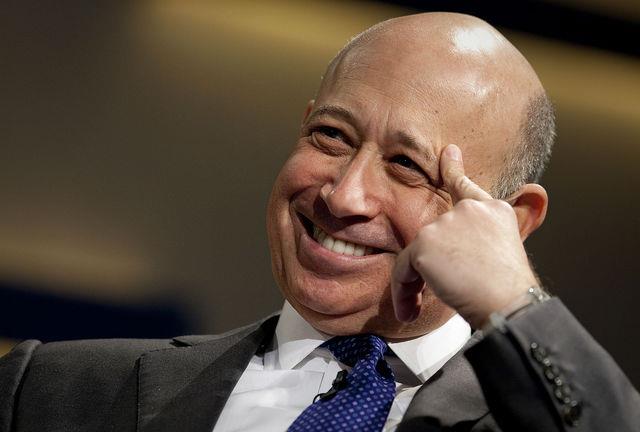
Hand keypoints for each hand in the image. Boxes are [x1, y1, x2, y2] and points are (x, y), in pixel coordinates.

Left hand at [391, 144, 537, 328]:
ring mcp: (445, 223)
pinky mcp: (425, 242)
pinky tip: (411, 311)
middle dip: (430, 265)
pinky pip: (402, 270)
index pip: (465, 186)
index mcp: (492, 210)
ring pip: (417, 254)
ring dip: (415, 283)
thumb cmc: (510, 289)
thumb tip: (480, 234)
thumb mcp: (506, 252)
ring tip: (421, 307)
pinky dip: (402, 292)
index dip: (453, 169)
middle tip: (439, 292)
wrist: (508, 303)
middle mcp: (468, 210)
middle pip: (433, 236)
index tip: (448, 152)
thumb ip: (485, 237)